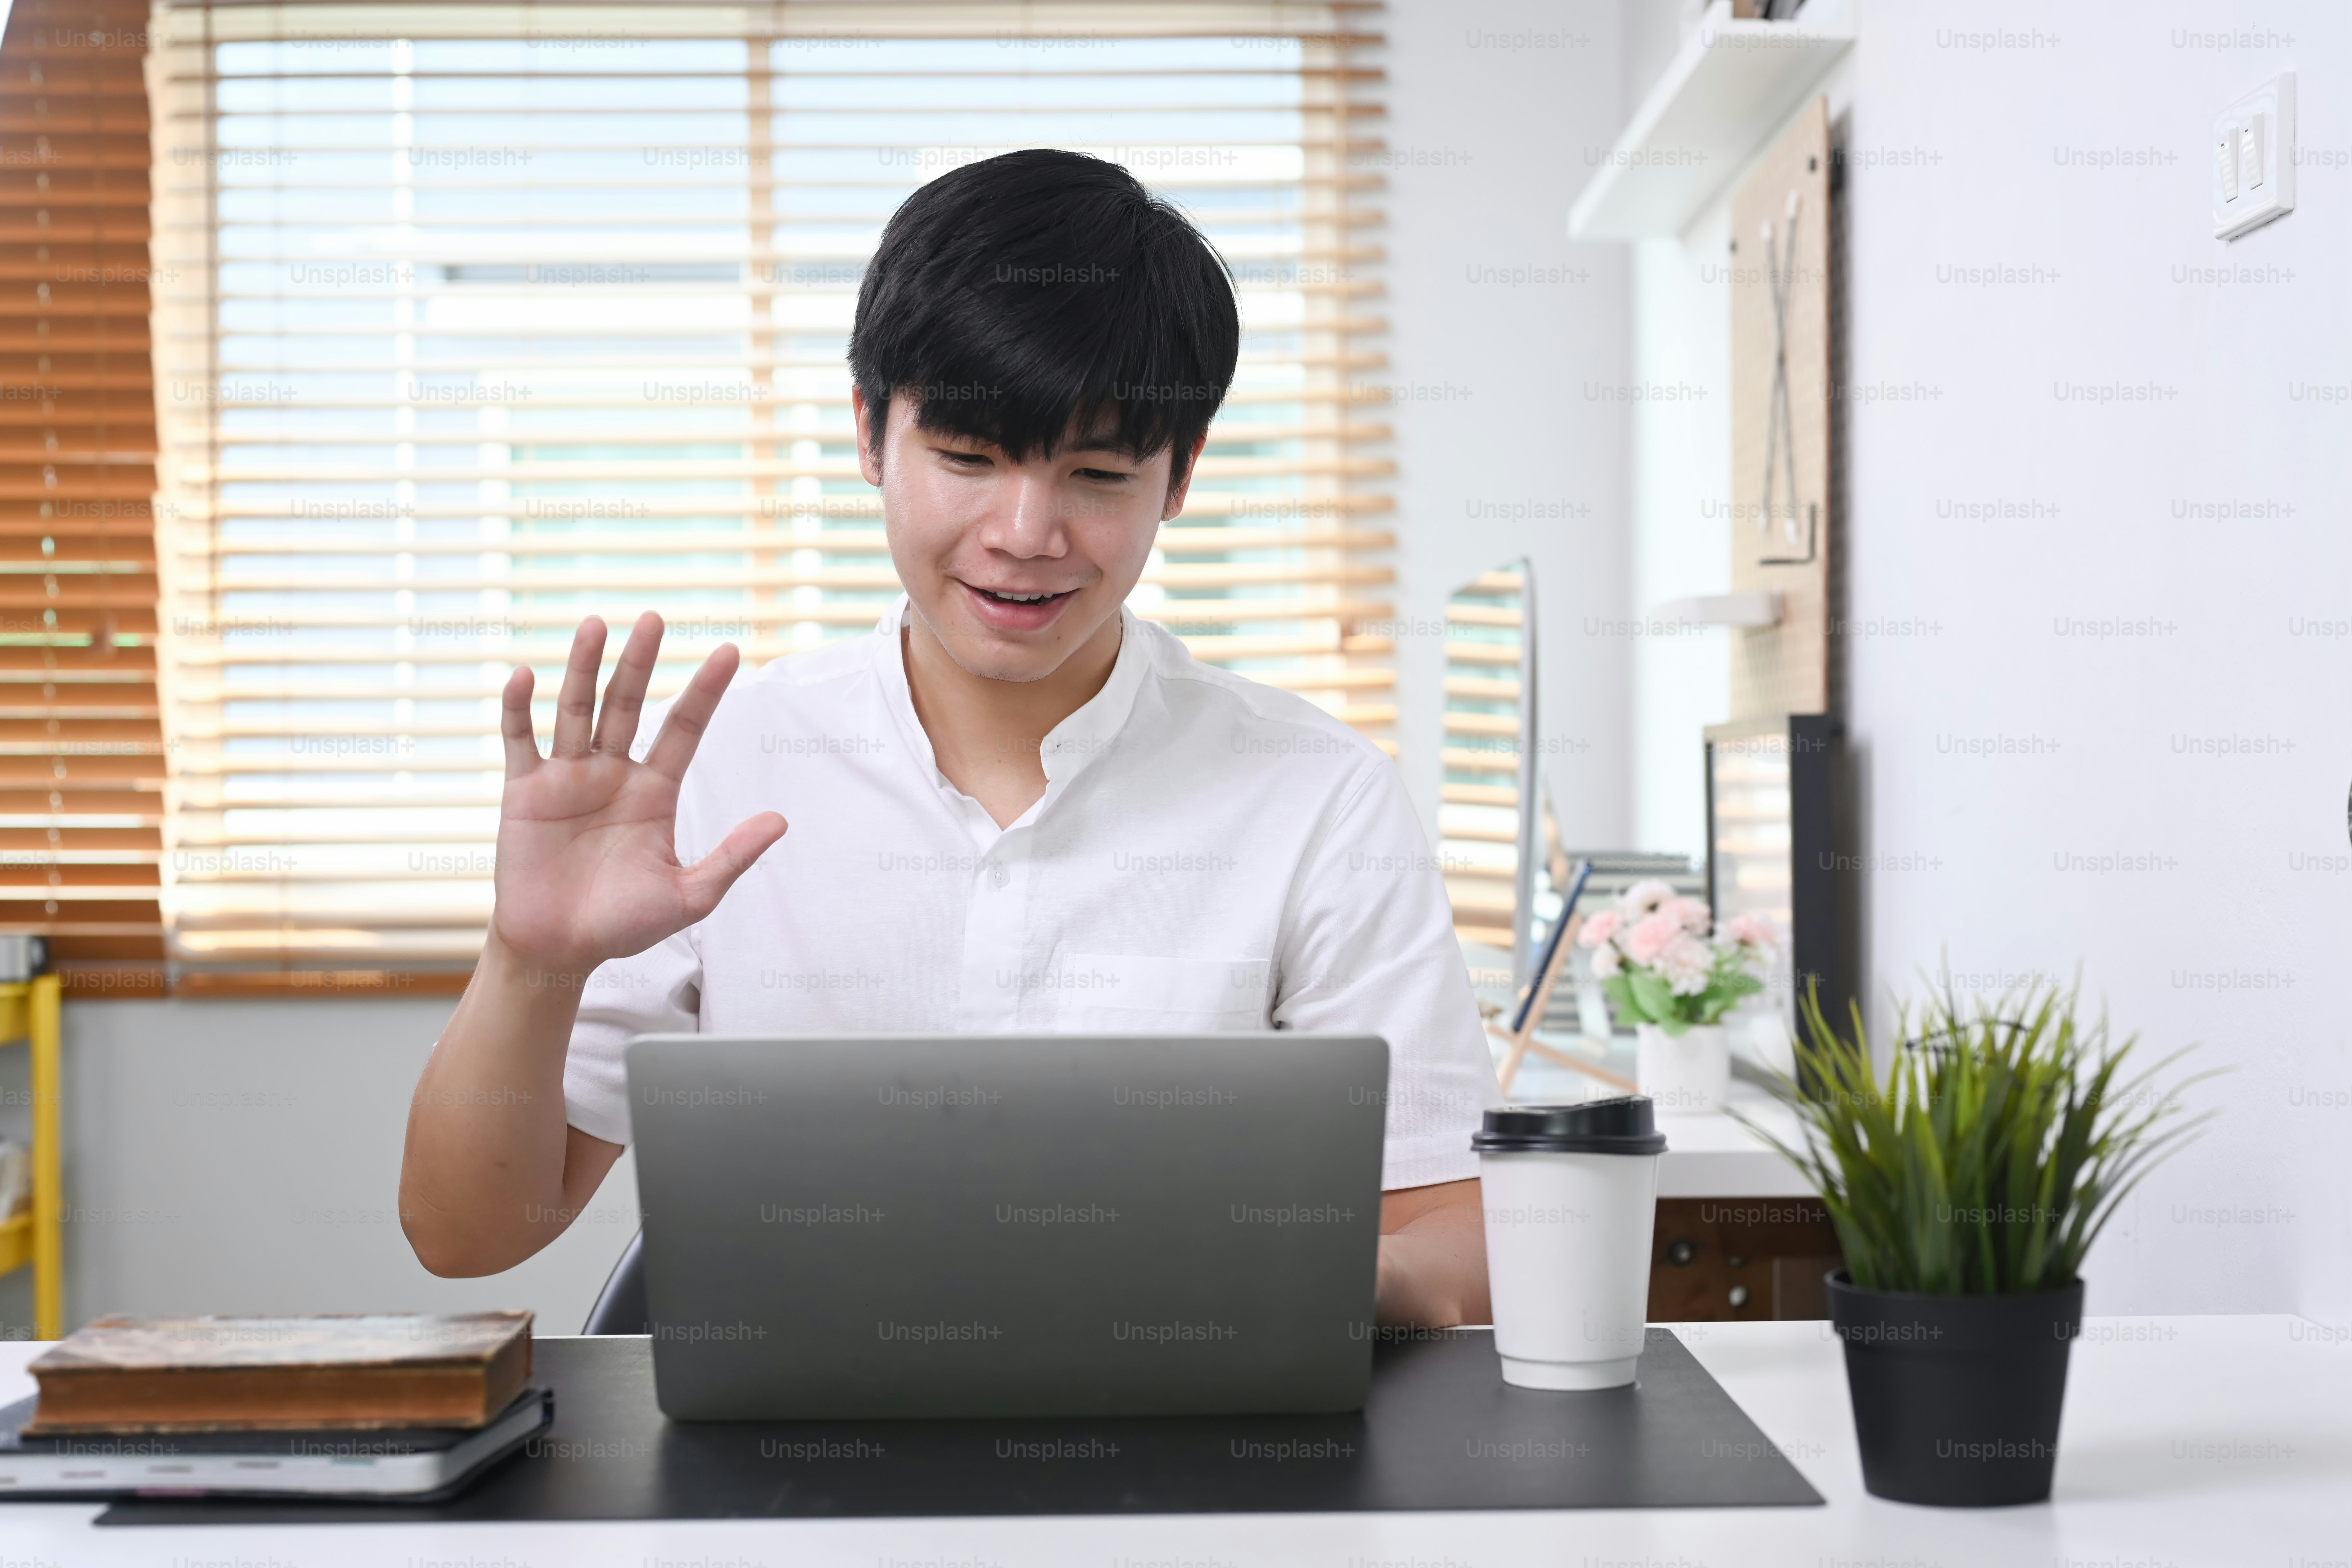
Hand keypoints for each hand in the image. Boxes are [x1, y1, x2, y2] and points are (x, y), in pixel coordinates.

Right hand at [488, 613, 786, 974]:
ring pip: (576, 709)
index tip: (729, 651)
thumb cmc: (623, 925)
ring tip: (595, 624)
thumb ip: (732, 856)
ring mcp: (567, 778)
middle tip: (654, 617)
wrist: (560, 949)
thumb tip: (781, 821)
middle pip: (628, 705)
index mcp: (653, 792)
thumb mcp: (689, 895)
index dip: (705, 691)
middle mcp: (612, 773)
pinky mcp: (524, 792)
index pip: (683, 728)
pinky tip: (526, 674)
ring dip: (583, 668)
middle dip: (641, 663)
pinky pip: (520, 740)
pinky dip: (520, 708)